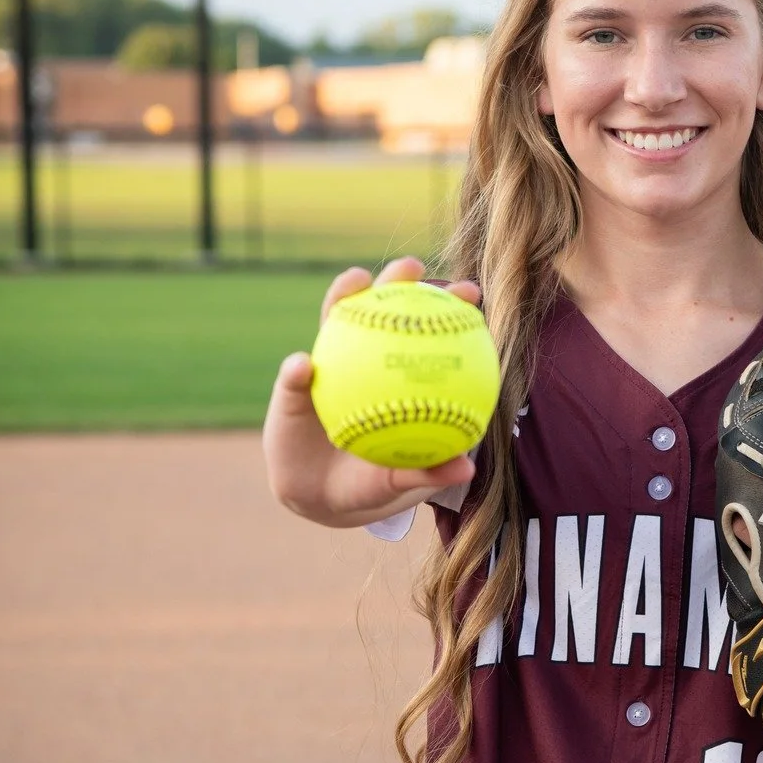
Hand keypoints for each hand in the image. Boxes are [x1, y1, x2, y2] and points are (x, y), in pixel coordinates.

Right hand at [262, 256, 483, 527]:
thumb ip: (428, 473)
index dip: (448, 308)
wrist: (320, 496)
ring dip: (344, 295)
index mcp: (400, 377)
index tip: (469, 293)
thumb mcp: (399, 484)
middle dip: (400, 278)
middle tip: (412, 266)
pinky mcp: (294, 382)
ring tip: (354, 281)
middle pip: (384, 309)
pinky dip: (296, 371)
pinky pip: (293, 375)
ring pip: (337, 320)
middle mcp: (367, 359)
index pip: (428, 333)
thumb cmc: (369, 485)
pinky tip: (302, 367)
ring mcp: (329, 363)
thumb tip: (467, 467)